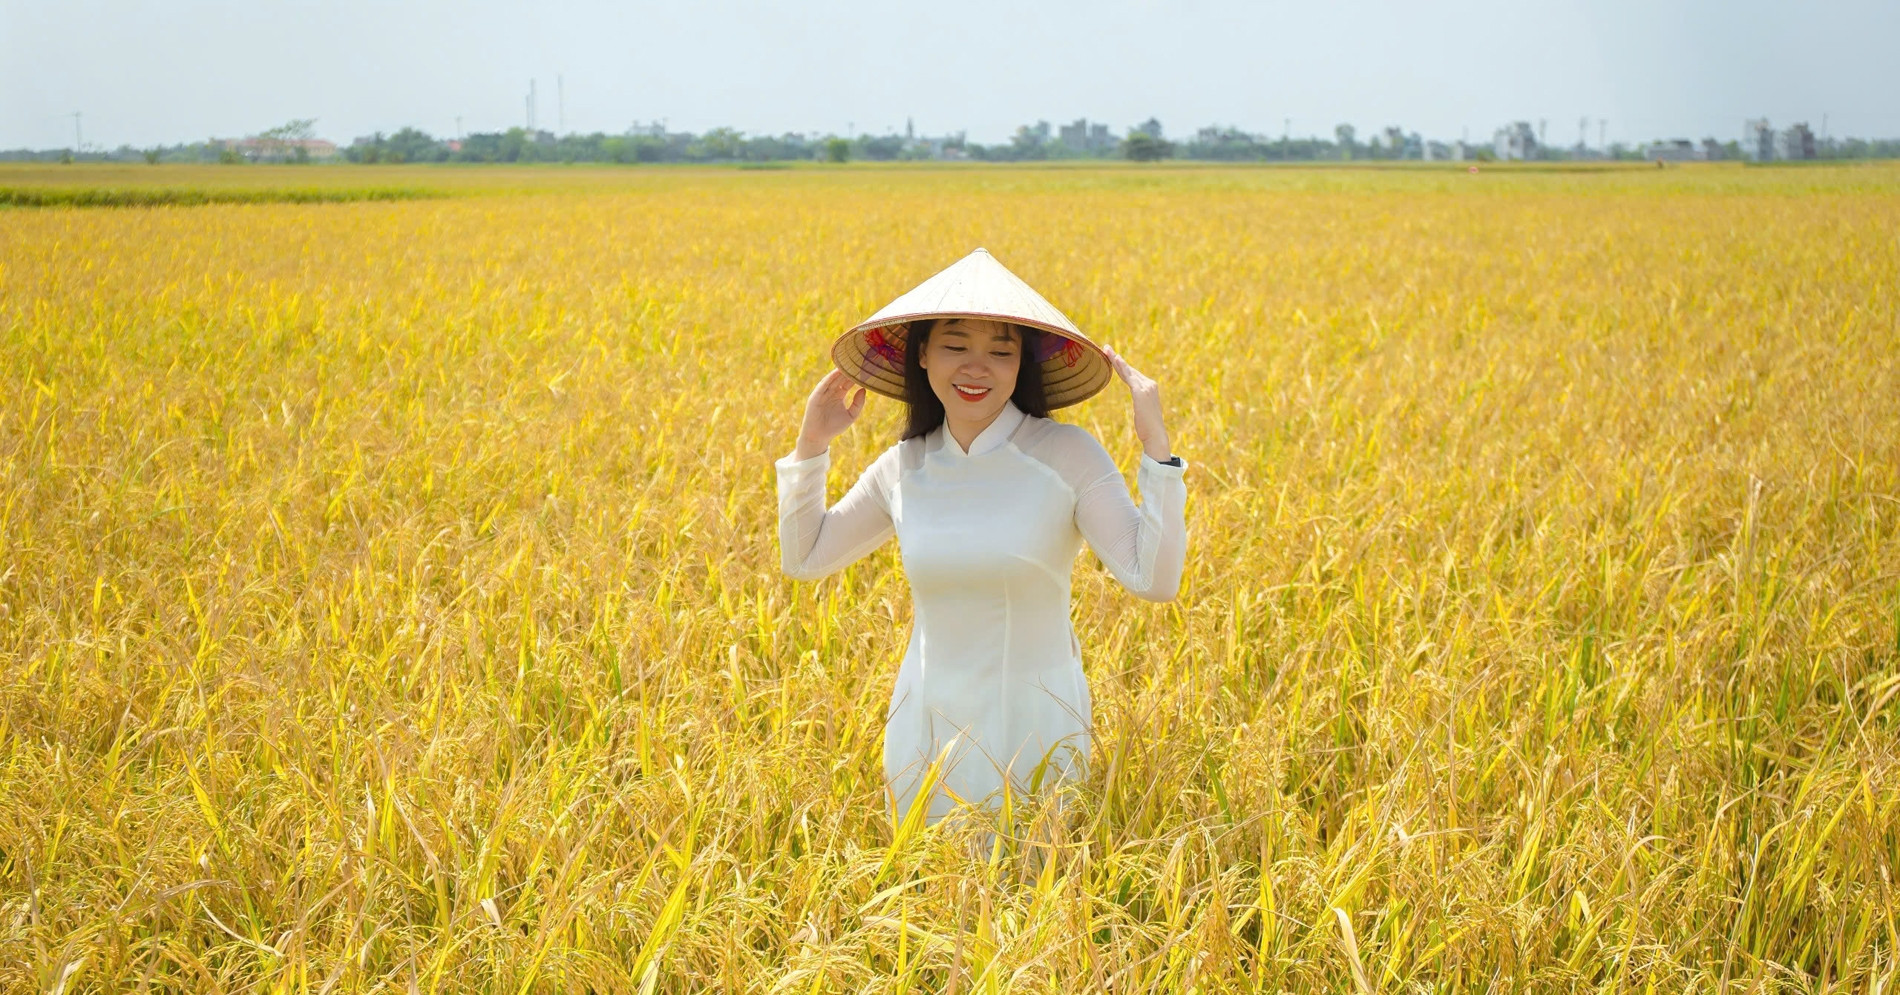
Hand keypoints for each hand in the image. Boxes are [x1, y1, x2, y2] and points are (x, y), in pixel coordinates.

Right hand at [793, 368, 866, 459]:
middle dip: (848, 371)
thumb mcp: (851, 415)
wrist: (819, 436)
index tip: (865, 370)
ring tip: (849, 363)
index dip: (855, 376)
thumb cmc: (834, 427)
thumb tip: (864, 389)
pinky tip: (837, 372)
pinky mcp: (816, 395)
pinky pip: (823, 384)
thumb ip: (858, 403)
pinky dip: (830, 377)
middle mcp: (831, 391)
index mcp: (839, 395)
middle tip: (858, 362)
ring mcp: (823, 393)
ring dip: (840, 371)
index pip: (848, 382)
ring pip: (832, 379)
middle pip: (841, 378)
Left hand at [1101, 344, 1171, 462]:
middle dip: (1117, 359)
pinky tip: (1115, 360)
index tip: (1113, 357)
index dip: (1122, 366)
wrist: (1156, 436)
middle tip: (1106, 347)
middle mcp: (1150, 384)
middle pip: (1130, 369)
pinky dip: (1121, 367)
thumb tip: (1139, 404)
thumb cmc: (1148, 428)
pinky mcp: (1141, 392)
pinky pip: (1128, 377)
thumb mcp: (1143, 411)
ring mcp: (1146, 387)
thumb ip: (1141, 403)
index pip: (1133, 374)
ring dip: (1116, 360)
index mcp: (1150, 387)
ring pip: (1128, 371)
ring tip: (1106, 350)